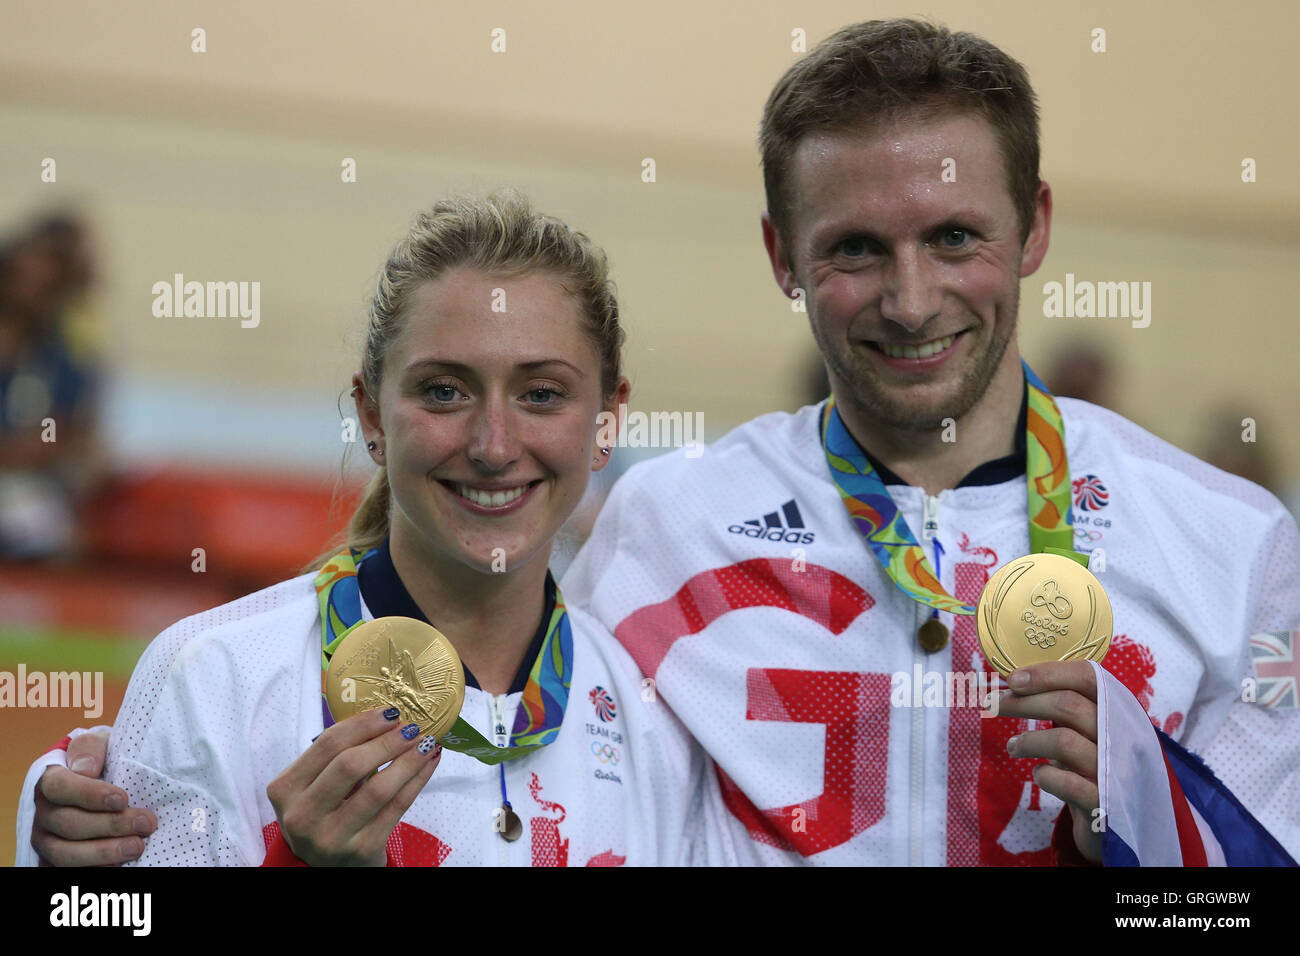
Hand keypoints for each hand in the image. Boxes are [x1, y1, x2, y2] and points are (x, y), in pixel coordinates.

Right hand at [31, 730, 157, 865]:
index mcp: (50, 782)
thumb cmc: (101, 760)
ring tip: (137, 846)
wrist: (102, 779)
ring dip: (104, 852)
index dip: (90, 795)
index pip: (61, 788)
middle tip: (146, 823)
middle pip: (69, 824)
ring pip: (66, 853)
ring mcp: (47, 840)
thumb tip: (85, 768)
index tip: (123, 799)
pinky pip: (69, 871)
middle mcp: (44, 813)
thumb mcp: (100, 743)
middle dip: (111, 826)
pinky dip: (96, 868)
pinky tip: (121, 864)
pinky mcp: (57, 861)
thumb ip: (91, 747)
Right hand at [266, 708, 441, 865]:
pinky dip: (417, 780)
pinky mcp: (361, 851)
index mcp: (285, 789)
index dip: (363, 724)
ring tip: (426, 741)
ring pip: (378, 788)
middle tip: (410, 726)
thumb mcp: (315, 785)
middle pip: (350, 765)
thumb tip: (386, 717)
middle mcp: (302, 816)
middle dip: (386, 741)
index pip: (327, 745)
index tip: (390, 712)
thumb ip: (336, 755)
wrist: (328, 867)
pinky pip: (396, 807)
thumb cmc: (324, 813)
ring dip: (408, 760)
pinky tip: (428, 762)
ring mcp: (331, 837)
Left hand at [997, 661, 1101, 862]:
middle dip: (1023, 703)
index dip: (1048, 673)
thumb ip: (1064, 707)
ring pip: (1064, 741)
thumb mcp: (1085, 732)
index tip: (1012, 679)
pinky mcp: (1104, 804)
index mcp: (1119, 712)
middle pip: (1069, 705)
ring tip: (1013, 747)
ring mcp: (1116, 772)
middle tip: (992, 705)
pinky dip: (1045, 776)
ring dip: (1028, 741)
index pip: (1088, 677)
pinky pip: (1067, 783)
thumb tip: (1014, 682)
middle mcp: (1123, 737)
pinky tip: (1040, 774)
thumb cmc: (1092, 766)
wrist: (1120, 825)